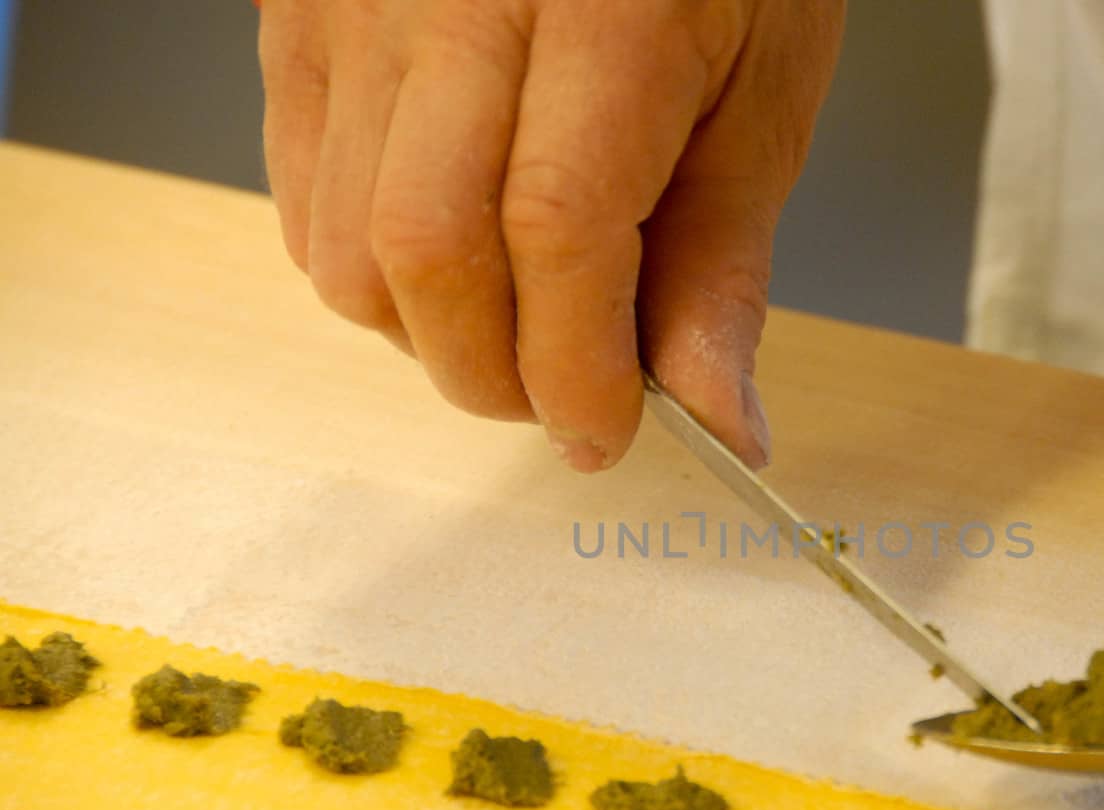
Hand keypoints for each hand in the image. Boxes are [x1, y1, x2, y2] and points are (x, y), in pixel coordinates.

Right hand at [258, 0, 843, 471]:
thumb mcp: (761, 96)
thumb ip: (723, 264)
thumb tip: (719, 418)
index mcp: (601, 8)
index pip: (552, 232)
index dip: (577, 369)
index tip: (611, 428)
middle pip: (420, 252)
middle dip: (495, 373)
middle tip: (565, 391)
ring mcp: (354, 4)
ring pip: (342, 248)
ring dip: (430, 332)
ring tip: (513, 313)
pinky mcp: (297, 19)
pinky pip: (301, 198)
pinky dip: (375, 272)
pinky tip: (452, 250)